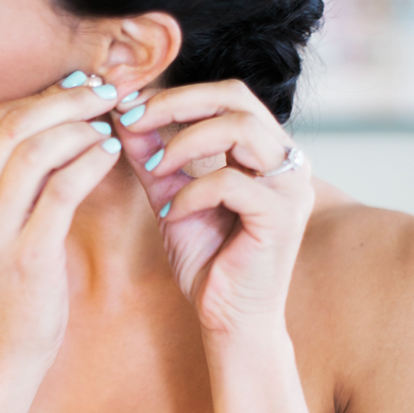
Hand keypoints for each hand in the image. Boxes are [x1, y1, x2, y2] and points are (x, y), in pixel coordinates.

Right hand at [0, 75, 126, 373]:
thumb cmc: (1, 290)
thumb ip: (3, 182)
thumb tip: (48, 127)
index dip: (40, 95)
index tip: (77, 87)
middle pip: (13, 125)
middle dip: (64, 99)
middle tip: (102, 90)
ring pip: (35, 150)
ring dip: (80, 126)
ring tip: (109, 123)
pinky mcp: (25, 255)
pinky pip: (62, 189)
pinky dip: (90, 161)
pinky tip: (110, 153)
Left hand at [112, 79, 313, 338]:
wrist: (228, 317)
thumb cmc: (208, 259)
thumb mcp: (171, 197)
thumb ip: (153, 158)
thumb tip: (123, 117)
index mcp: (266, 151)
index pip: (228, 95)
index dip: (176, 95)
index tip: (129, 109)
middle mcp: (287, 161)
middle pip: (237, 98)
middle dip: (177, 104)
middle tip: (133, 120)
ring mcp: (290, 187)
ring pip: (240, 129)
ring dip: (185, 143)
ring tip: (155, 168)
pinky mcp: (281, 217)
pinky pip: (231, 182)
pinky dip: (191, 192)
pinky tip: (172, 213)